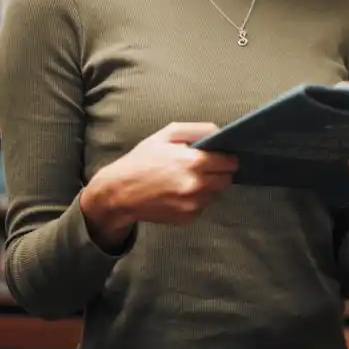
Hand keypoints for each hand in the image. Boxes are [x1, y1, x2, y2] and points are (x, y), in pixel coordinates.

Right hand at [81, 122, 238, 247]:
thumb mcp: (166, 135)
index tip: (221, 156)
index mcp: (193, 162)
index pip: (229, 162)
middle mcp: (196, 185)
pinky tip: (180, 193)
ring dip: (209, 187)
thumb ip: (197, 130)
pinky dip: (197, 200)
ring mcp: (192, 204)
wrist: (119, 193)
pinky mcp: (187, 218)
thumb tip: (219, 132)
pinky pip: (203, 207)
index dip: (227, 158)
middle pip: (227, 180)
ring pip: (216, 194)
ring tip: (189, 179)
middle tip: (206, 167)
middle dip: (220, 172)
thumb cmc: (142, 160)